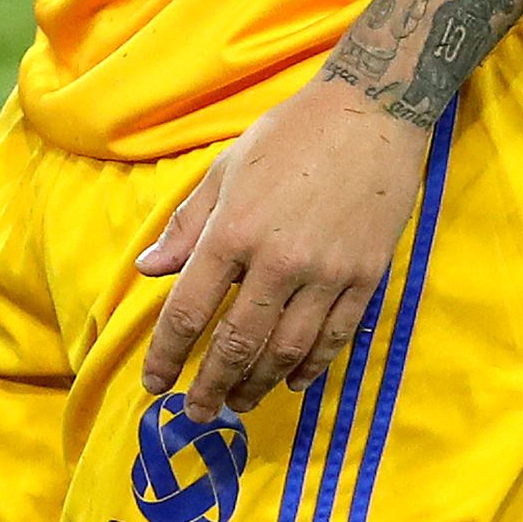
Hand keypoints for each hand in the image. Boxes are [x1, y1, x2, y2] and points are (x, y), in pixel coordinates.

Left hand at [136, 78, 431, 421]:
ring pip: (286, 351)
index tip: (155, 383)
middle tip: (197, 412)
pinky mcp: (366, 275)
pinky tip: (295, 379)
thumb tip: (148, 269)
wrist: (374, 109)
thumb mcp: (227, 168)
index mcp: (234, 231)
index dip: (166, 355)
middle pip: (236, 345)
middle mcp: (277, 261)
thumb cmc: (293, 133)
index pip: (188, 312)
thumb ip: (188, 224)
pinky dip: (312, 366)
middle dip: (210, 386)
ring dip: (257, 385)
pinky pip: (335, 336)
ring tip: (240, 402)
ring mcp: (327, 272)